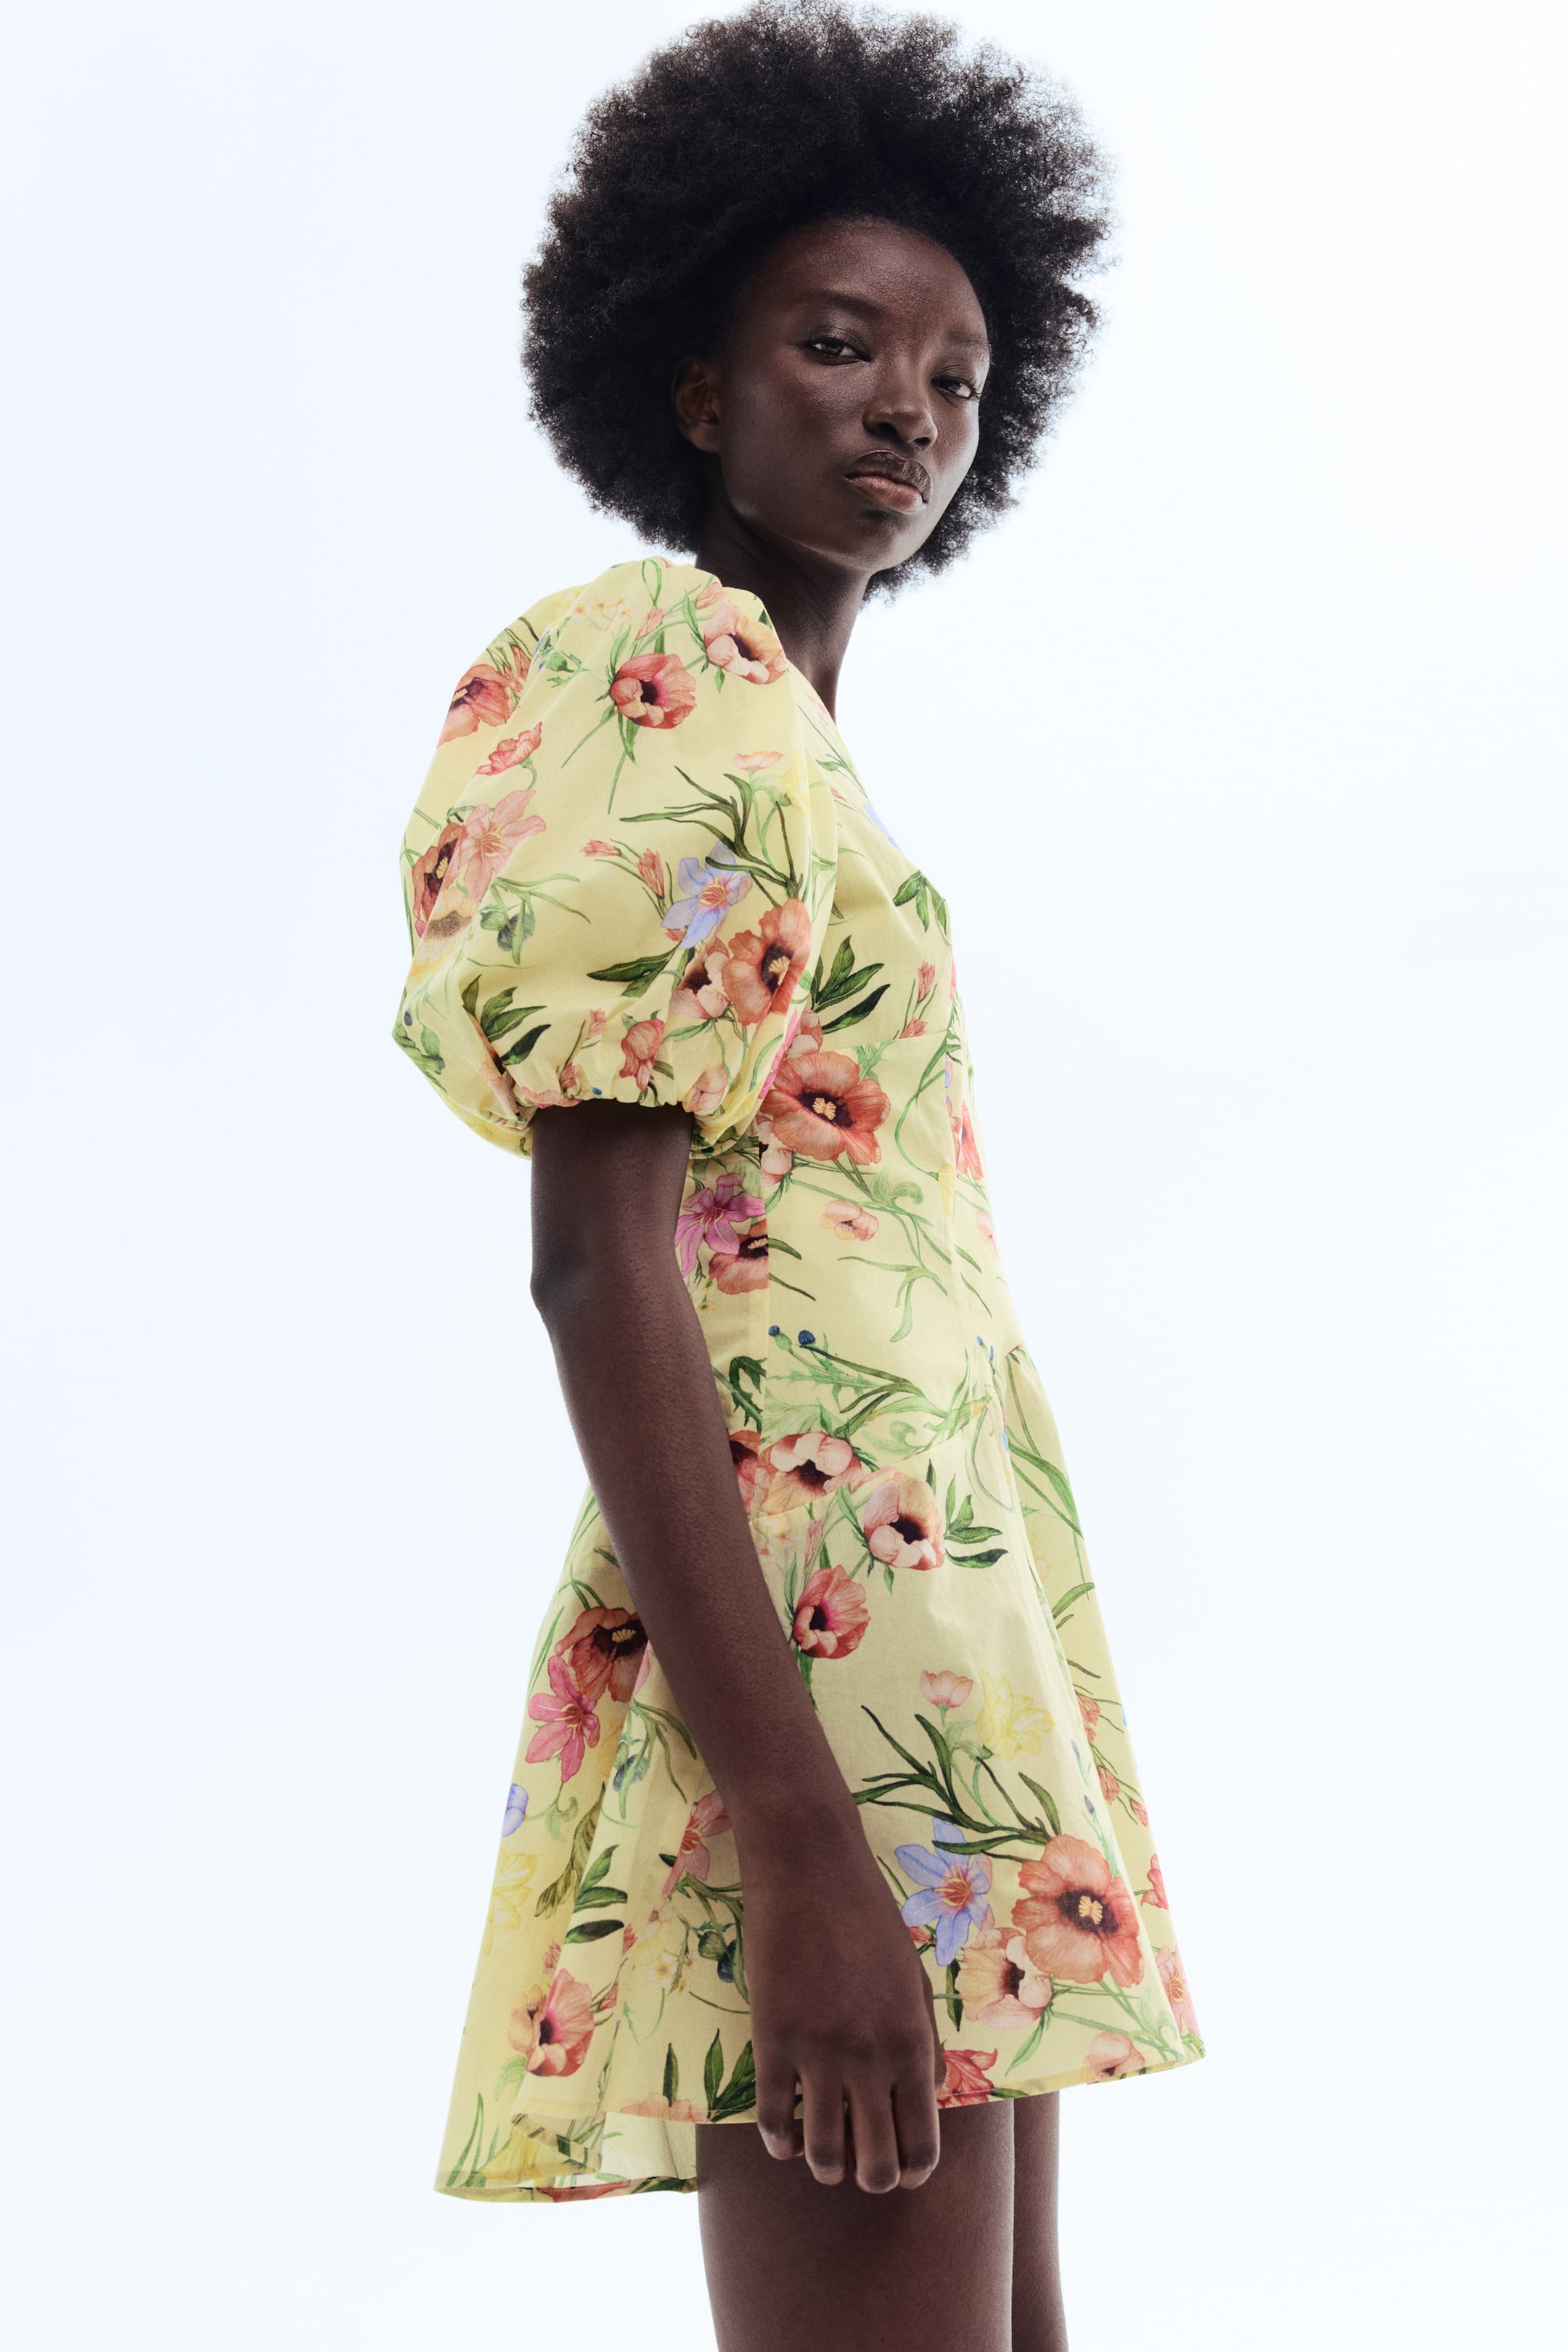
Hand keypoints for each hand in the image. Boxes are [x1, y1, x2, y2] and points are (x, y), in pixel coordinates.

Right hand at [741, 1815, 945, 2191]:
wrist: (811, 1870)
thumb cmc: (869, 1919)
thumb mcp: (916, 1978)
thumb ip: (926, 2040)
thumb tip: (935, 2092)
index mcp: (913, 2045)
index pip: (922, 2144)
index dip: (914, 2171)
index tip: (905, 2173)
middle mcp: (870, 2060)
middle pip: (875, 2165)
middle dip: (872, 2179)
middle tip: (864, 2169)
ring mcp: (818, 2054)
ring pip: (823, 2155)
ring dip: (826, 2167)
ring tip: (824, 2156)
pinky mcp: (771, 2042)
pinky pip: (774, 2121)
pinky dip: (781, 2142)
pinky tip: (786, 2137)